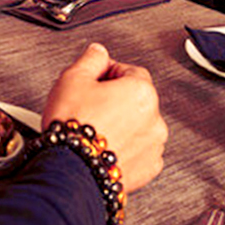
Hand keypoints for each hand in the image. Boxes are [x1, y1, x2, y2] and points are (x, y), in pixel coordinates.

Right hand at [42, 42, 166, 191]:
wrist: (70, 172)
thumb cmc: (72, 128)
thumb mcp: (72, 78)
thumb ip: (91, 59)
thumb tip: (98, 52)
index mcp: (142, 92)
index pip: (130, 71)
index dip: (108, 73)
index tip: (94, 81)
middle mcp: (155, 119)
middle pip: (135, 100)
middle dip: (115, 101)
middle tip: (89, 107)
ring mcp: (153, 146)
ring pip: (138, 126)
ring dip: (122, 125)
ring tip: (94, 130)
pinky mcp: (148, 170)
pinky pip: (139, 151)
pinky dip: (125, 149)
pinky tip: (103, 148)